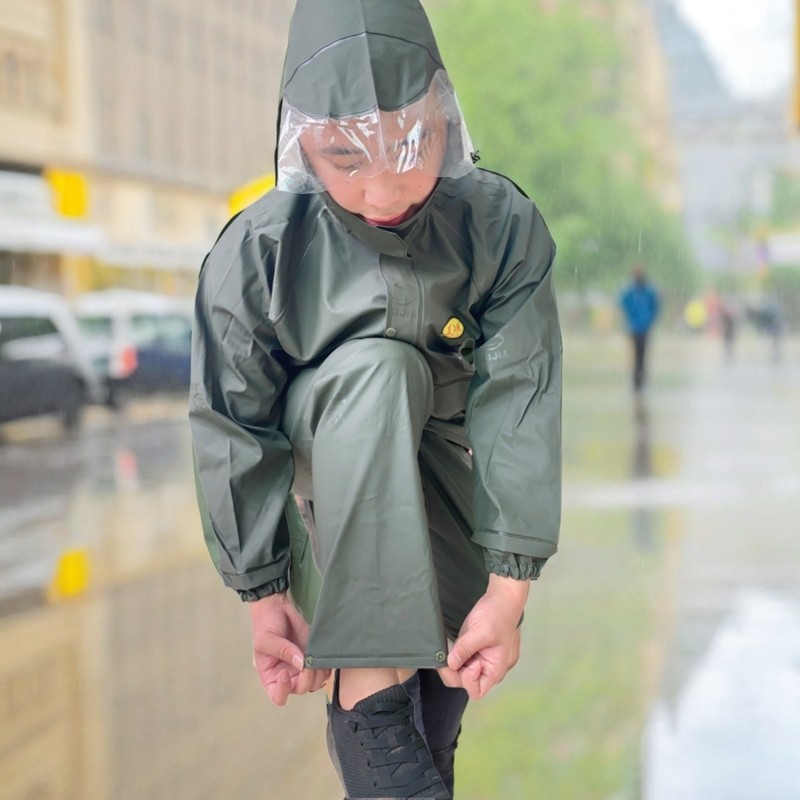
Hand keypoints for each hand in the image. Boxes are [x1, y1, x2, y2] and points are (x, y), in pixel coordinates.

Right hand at [248, 592, 330, 705]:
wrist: (277, 604)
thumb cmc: (265, 623)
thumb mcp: (266, 639)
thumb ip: (283, 651)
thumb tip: (301, 663)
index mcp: (271, 675)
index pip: (278, 696)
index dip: (284, 690)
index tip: (285, 673)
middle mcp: (287, 674)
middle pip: (300, 689)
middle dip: (306, 679)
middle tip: (307, 663)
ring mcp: (302, 666)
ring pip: (315, 682)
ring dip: (318, 674)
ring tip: (315, 658)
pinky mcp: (314, 655)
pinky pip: (324, 669)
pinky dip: (326, 666)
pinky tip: (322, 657)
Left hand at [437, 574, 527, 699]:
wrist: (503, 597)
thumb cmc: (498, 614)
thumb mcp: (481, 631)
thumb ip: (465, 649)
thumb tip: (450, 664)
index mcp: (495, 670)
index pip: (476, 691)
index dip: (467, 680)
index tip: (467, 661)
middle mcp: (488, 669)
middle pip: (465, 683)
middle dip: (453, 672)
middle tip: (444, 656)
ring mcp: (480, 660)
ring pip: (460, 672)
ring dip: (451, 664)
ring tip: (447, 650)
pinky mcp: (473, 651)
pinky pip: (460, 661)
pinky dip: (452, 656)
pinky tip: (448, 647)